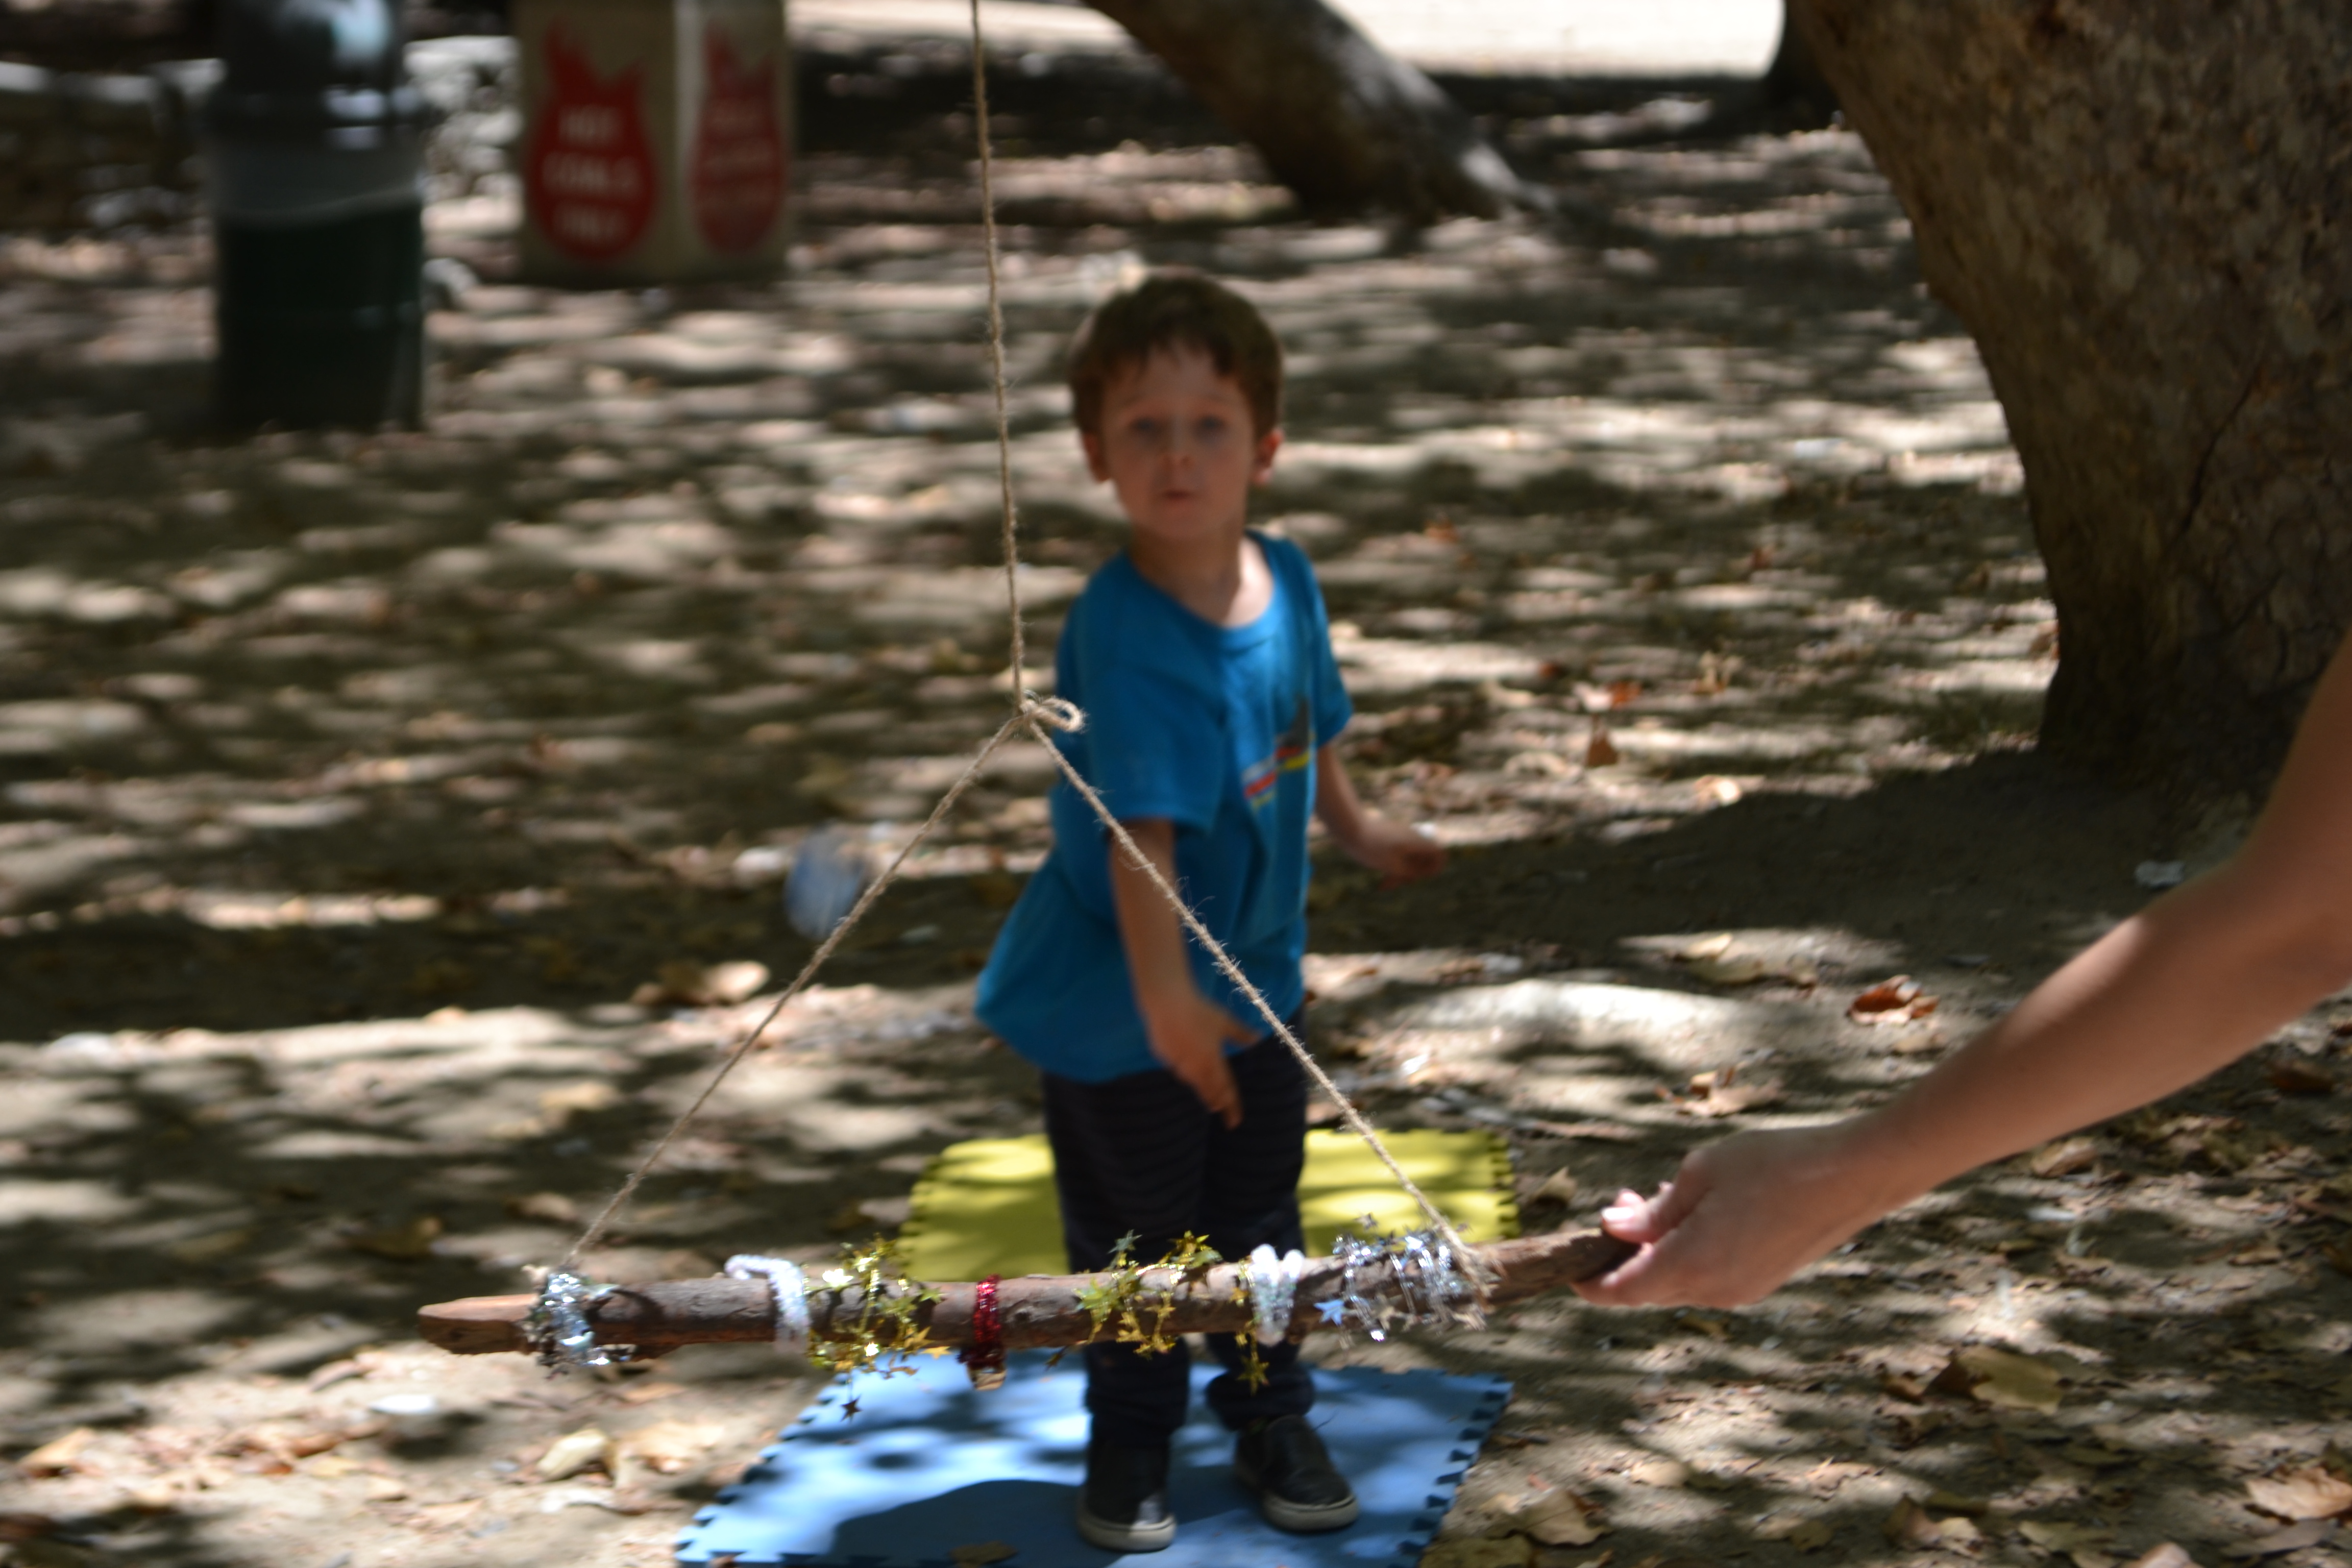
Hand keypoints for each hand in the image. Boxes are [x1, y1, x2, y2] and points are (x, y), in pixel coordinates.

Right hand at [1141, 988, 1257, 1128]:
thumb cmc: (1199, 1011)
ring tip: (1206, 1094)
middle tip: (1220, 1109)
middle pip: (1208, 1091)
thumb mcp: (1225, 1021)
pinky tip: (1185, 1062)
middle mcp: (1195, 1068)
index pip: (1226, 1090)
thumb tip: (1257, 1038)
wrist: (1167, 1004)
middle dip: (1216, 1101)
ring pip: (1192, 1080)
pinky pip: (1177, 1066)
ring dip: (1201, 1087)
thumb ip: (1240, 1034)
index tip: (1235, 1121)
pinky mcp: (1164, 1057)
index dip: (1232, 1106)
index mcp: (1213, 1061)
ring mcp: (1178, 1064)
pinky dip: (1184, 1068)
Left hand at [1339, 814, 1445, 886]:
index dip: (1434, 869)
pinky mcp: (1389, 838)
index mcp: (1416, 842)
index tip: (1417, 878)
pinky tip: (1380, 876)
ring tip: (1383, 884)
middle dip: (1410, 875)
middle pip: (1422, 860)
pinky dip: (1391, 866)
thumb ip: (1410, 873)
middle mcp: (1411, 837)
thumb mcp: (1393, 867)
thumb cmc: (1371, 848)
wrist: (1348, 826)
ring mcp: (1400, 837)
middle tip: (1391, 883)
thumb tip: (1420, 874)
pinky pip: (1398, 854)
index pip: (1439, 855)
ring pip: (1408, 859)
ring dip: (1399, 873)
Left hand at [1571, 1121, 1898, 1308]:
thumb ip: (1652, 1210)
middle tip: (1625, 1201)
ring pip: (1678, 1282)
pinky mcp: (1762, 1281)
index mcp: (1690, 1265)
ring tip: (1661, 1198)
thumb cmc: (1774, 1164)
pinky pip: (1707, 1277)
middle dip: (1623, 1254)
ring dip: (1658, 1251)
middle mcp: (1714, 1291)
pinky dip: (1688, 1253)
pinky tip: (1697, 1215)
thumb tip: (1614, 1227)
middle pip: (1646, 1288)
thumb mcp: (1701, 1175)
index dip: (1588, 1281)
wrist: (1853, 1175)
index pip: (1620, 1291)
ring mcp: (1742, 1291)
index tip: (1568, 1263)